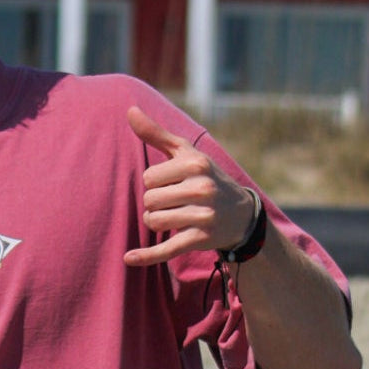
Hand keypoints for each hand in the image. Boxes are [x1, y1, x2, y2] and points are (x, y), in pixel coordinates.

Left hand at [123, 106, 258, 267]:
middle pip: (149, 200)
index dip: (154, 184)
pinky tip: (128, 258)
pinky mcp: (201, 239)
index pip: (148, 178)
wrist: (241, 213)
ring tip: (175, 217)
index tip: (171, 184)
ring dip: (157, 222)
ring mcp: (203, 215)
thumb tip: (129, 110)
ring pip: (154, 222)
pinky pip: (166, 249)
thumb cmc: (204, 177)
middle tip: (175, 203)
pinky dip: (146, 256)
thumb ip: (156, 133)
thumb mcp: (185, 153)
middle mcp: (202, 188)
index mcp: (196, 164)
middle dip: (155, 203)